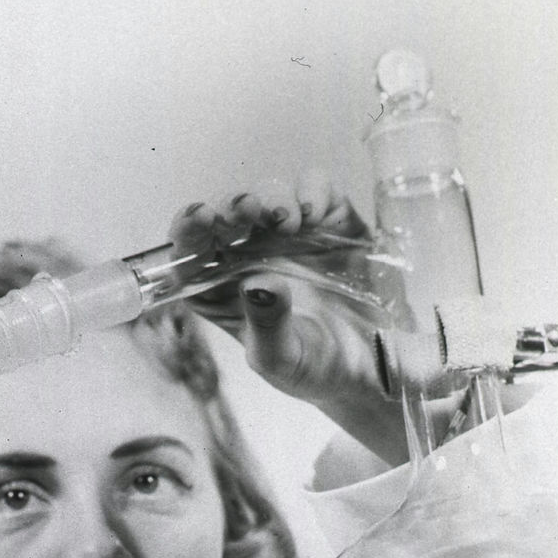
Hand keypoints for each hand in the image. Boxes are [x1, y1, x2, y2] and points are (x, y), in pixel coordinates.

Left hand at [169, 173, 408, 465]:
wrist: (368, 368)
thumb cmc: (313, 369)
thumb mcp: (283, 358)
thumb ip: (267, 325)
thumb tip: (257, 284)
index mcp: (222, 290)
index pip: (191, 253)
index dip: (188, 230)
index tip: (200, 218)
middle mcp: (249, 257)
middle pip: (227, 215)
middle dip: (232, 205)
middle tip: (247, 209)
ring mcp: (288, 235)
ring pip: (268, 195)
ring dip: (272, 197)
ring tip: (285, 219)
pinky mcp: (328, 221)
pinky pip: (315, 189)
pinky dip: (313, 190)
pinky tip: (314, 213)